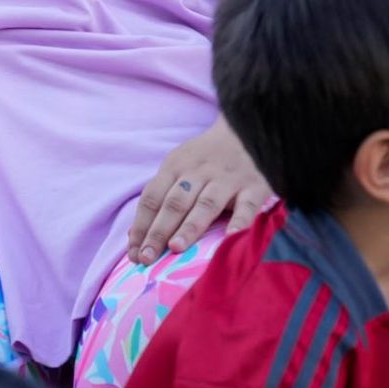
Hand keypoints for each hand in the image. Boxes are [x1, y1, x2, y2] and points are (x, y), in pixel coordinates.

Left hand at [128, 119, 271, 264]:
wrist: (247, 129)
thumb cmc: (207, 157)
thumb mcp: (179, 166)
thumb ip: (162, 196)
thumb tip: (137, 235)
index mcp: (174, 167)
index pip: (152, 198)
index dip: (141, 226)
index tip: (133, 252)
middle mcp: (197, 173)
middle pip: (173, 204)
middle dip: (158, 232)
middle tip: (147, 258)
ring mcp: (226, 179)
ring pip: (204, 204)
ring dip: (189, 227)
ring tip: (176, 248)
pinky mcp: (255, 186)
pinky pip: (246, 206)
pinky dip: (239, 222)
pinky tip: (230, 239)